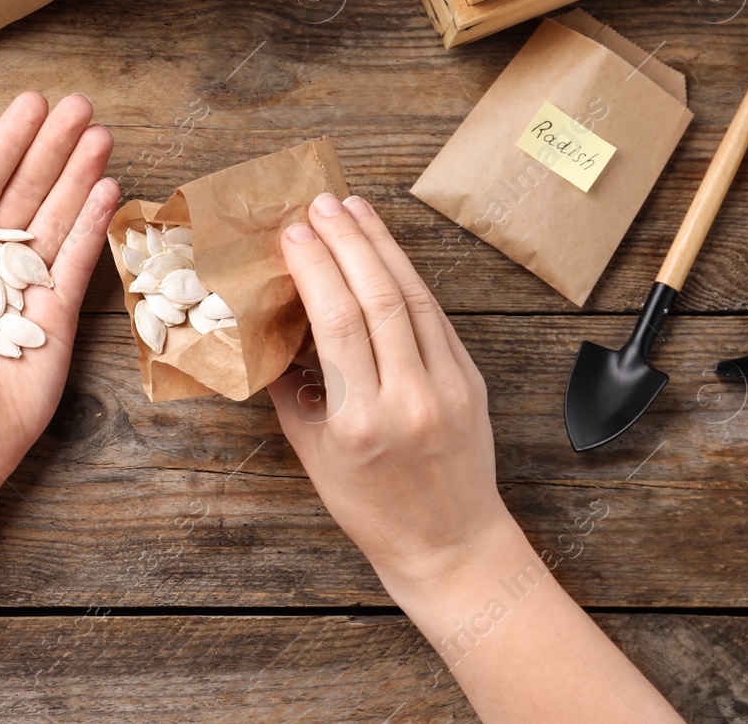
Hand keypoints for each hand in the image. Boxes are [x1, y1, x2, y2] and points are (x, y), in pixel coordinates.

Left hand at [0, 92, 117, 484]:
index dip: (9, 141)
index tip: (34, 104)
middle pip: (27, 189)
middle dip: (54, 146)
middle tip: (82, 106)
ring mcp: (27, 283)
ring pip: (57, 215)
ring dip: (80, 175)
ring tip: (102, 136)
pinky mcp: (59, 312)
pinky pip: (79, 258)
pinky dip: (94, 223)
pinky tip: (108, 189)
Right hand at [270, 193, 513, 596]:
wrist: (449, 543)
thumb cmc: (372, 507)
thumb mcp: (312, 454)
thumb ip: (294, 388)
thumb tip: (277, 324)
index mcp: (359, 422)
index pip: (337, 323)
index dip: (315, 269)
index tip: (293, 234)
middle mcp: (407, 399)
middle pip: (376, 298)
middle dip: (346, 241)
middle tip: (320, 203)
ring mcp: (446, 387)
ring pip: (411, 297)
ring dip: (381, 245)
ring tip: (353, 209)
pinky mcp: (470, 381)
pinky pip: (434, 316)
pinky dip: (407, 277)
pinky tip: (386, 251)